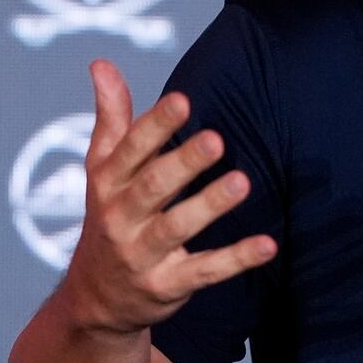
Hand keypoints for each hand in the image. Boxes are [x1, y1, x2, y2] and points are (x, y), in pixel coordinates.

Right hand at [57, 59, 276, 335]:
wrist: (94, 300)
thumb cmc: (110, 215)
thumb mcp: (103, 169)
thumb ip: (110, 118)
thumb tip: (101, 62)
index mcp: (107, 184)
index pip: (129, 150)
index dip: (155, 126)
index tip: (183, 100)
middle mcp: (120, 218)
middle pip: (153, 187)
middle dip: (184, 163)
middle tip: (217, 139)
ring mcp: (142, 255)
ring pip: (177, 228)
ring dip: (210, 205)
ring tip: (242, 182)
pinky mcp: (167, 286)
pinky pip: (205, 271)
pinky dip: (236, 259)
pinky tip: (268, 244)